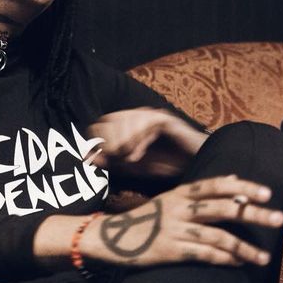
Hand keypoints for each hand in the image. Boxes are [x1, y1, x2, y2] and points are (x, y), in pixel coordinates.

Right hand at [80, 175, 282, 266]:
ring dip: (244, 248)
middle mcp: (180, 208)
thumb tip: (234, 179)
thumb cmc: (146, 219)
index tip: (266, 192)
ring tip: (263, 257)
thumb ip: (200, 192)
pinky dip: (224, 259)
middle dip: (253, 214)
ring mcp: (175, 229)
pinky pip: (203, 255)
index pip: (217, 185)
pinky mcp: (170, 251)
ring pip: (218, 237)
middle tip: (278, 218)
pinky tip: (239, 263)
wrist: (110, 238)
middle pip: (223, 208)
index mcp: (181, 192)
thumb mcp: (171, 199)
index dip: (243, 187)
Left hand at [87, 108, 206, 176]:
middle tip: (118, 160)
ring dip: (123, 142)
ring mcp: (151, 115)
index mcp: (126, 124)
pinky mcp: (166, 119)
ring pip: (125, 120)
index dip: (96, 142)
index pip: (98, 125)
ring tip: (129, 159)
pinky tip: (138, 155)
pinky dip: (138, 140)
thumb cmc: (165, 164)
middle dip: (109, 143)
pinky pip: (145, 122)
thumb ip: (111, 161)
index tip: (103, 160)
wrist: (195, 166)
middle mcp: (137, 115)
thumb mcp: (133, 166)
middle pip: (109, 120)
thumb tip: (87, 158)